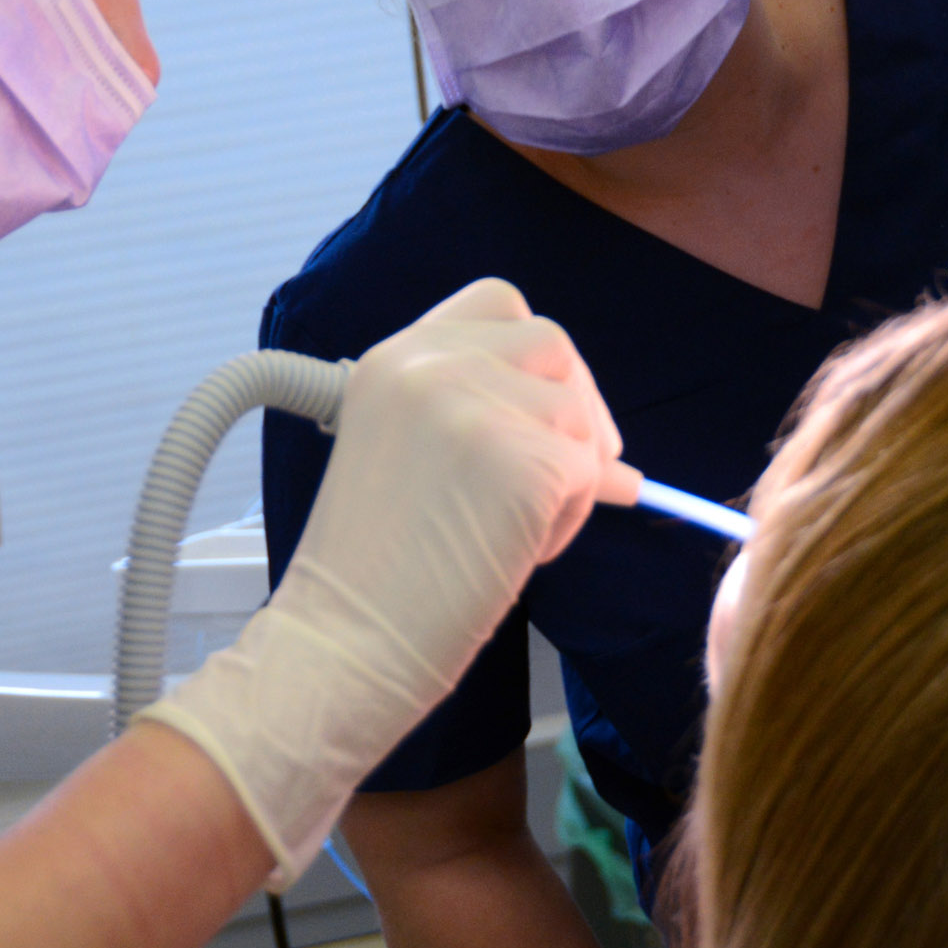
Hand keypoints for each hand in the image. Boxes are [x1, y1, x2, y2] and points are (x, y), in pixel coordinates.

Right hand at [141, 280, 639, 884]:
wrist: (341, 644)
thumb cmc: (375, 572)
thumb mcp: (409, 454)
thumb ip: (486, 419)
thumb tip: (606, 450)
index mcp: (393, 357)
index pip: (499, 303)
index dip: (533, 357)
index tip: (536, 411)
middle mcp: (430, 364)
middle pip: (554, 345)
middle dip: (576, 408)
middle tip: (564, 476)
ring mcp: (476, 408)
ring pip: (579, 415)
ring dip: (571, 475)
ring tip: (514, 532)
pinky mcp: (522, 463)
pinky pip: (591, 475)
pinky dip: (571, 518)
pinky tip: (519, 553)